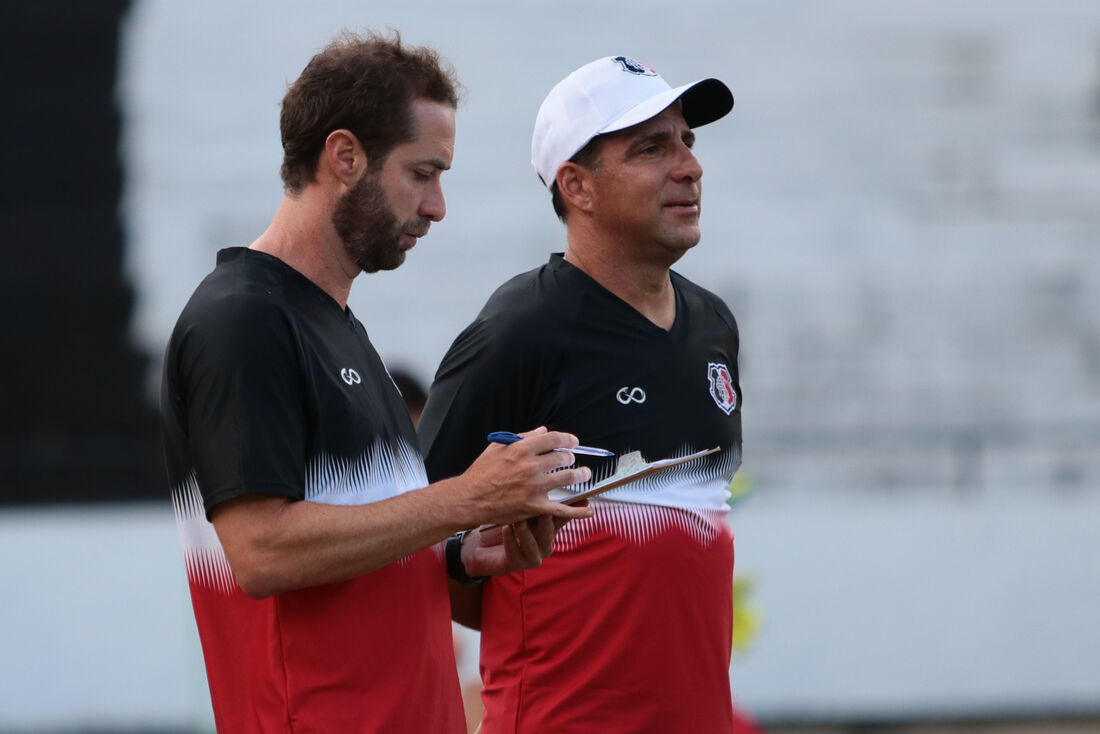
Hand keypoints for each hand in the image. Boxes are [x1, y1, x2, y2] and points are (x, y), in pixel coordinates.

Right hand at [458, 427, 593, 526]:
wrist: (469, 499)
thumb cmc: (481, 473)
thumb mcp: (497, 448)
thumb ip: (522, 438)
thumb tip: (542, 431)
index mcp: (521, 449)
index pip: (553, 439)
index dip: (567, 439)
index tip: (573, 442)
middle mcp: (530, 467)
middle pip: (563, 457)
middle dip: (571, 457)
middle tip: (572, 460)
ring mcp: (534, 487)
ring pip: (567, 478)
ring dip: (579, 475)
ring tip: (584, 474)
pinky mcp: (534, 507)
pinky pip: (561, 509)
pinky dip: (577, 510)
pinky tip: (588, 510)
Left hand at [460, 508, 584, 576]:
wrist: (485, 548)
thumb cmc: (508, 523)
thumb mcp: (524, 510)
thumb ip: (538, 497)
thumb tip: (555, 475)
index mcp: (549, 530)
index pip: (562, 519)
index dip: (570, 510)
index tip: (579, 501)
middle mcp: (544, 545)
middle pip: (548, 533)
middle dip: (547, 522)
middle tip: (544, 510)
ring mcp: (531, 556)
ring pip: (531, 544)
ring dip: (525, 531)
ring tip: (519, 520)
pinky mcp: (515, 564)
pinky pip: (513, 552)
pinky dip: (510, 540)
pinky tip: (505, 529)